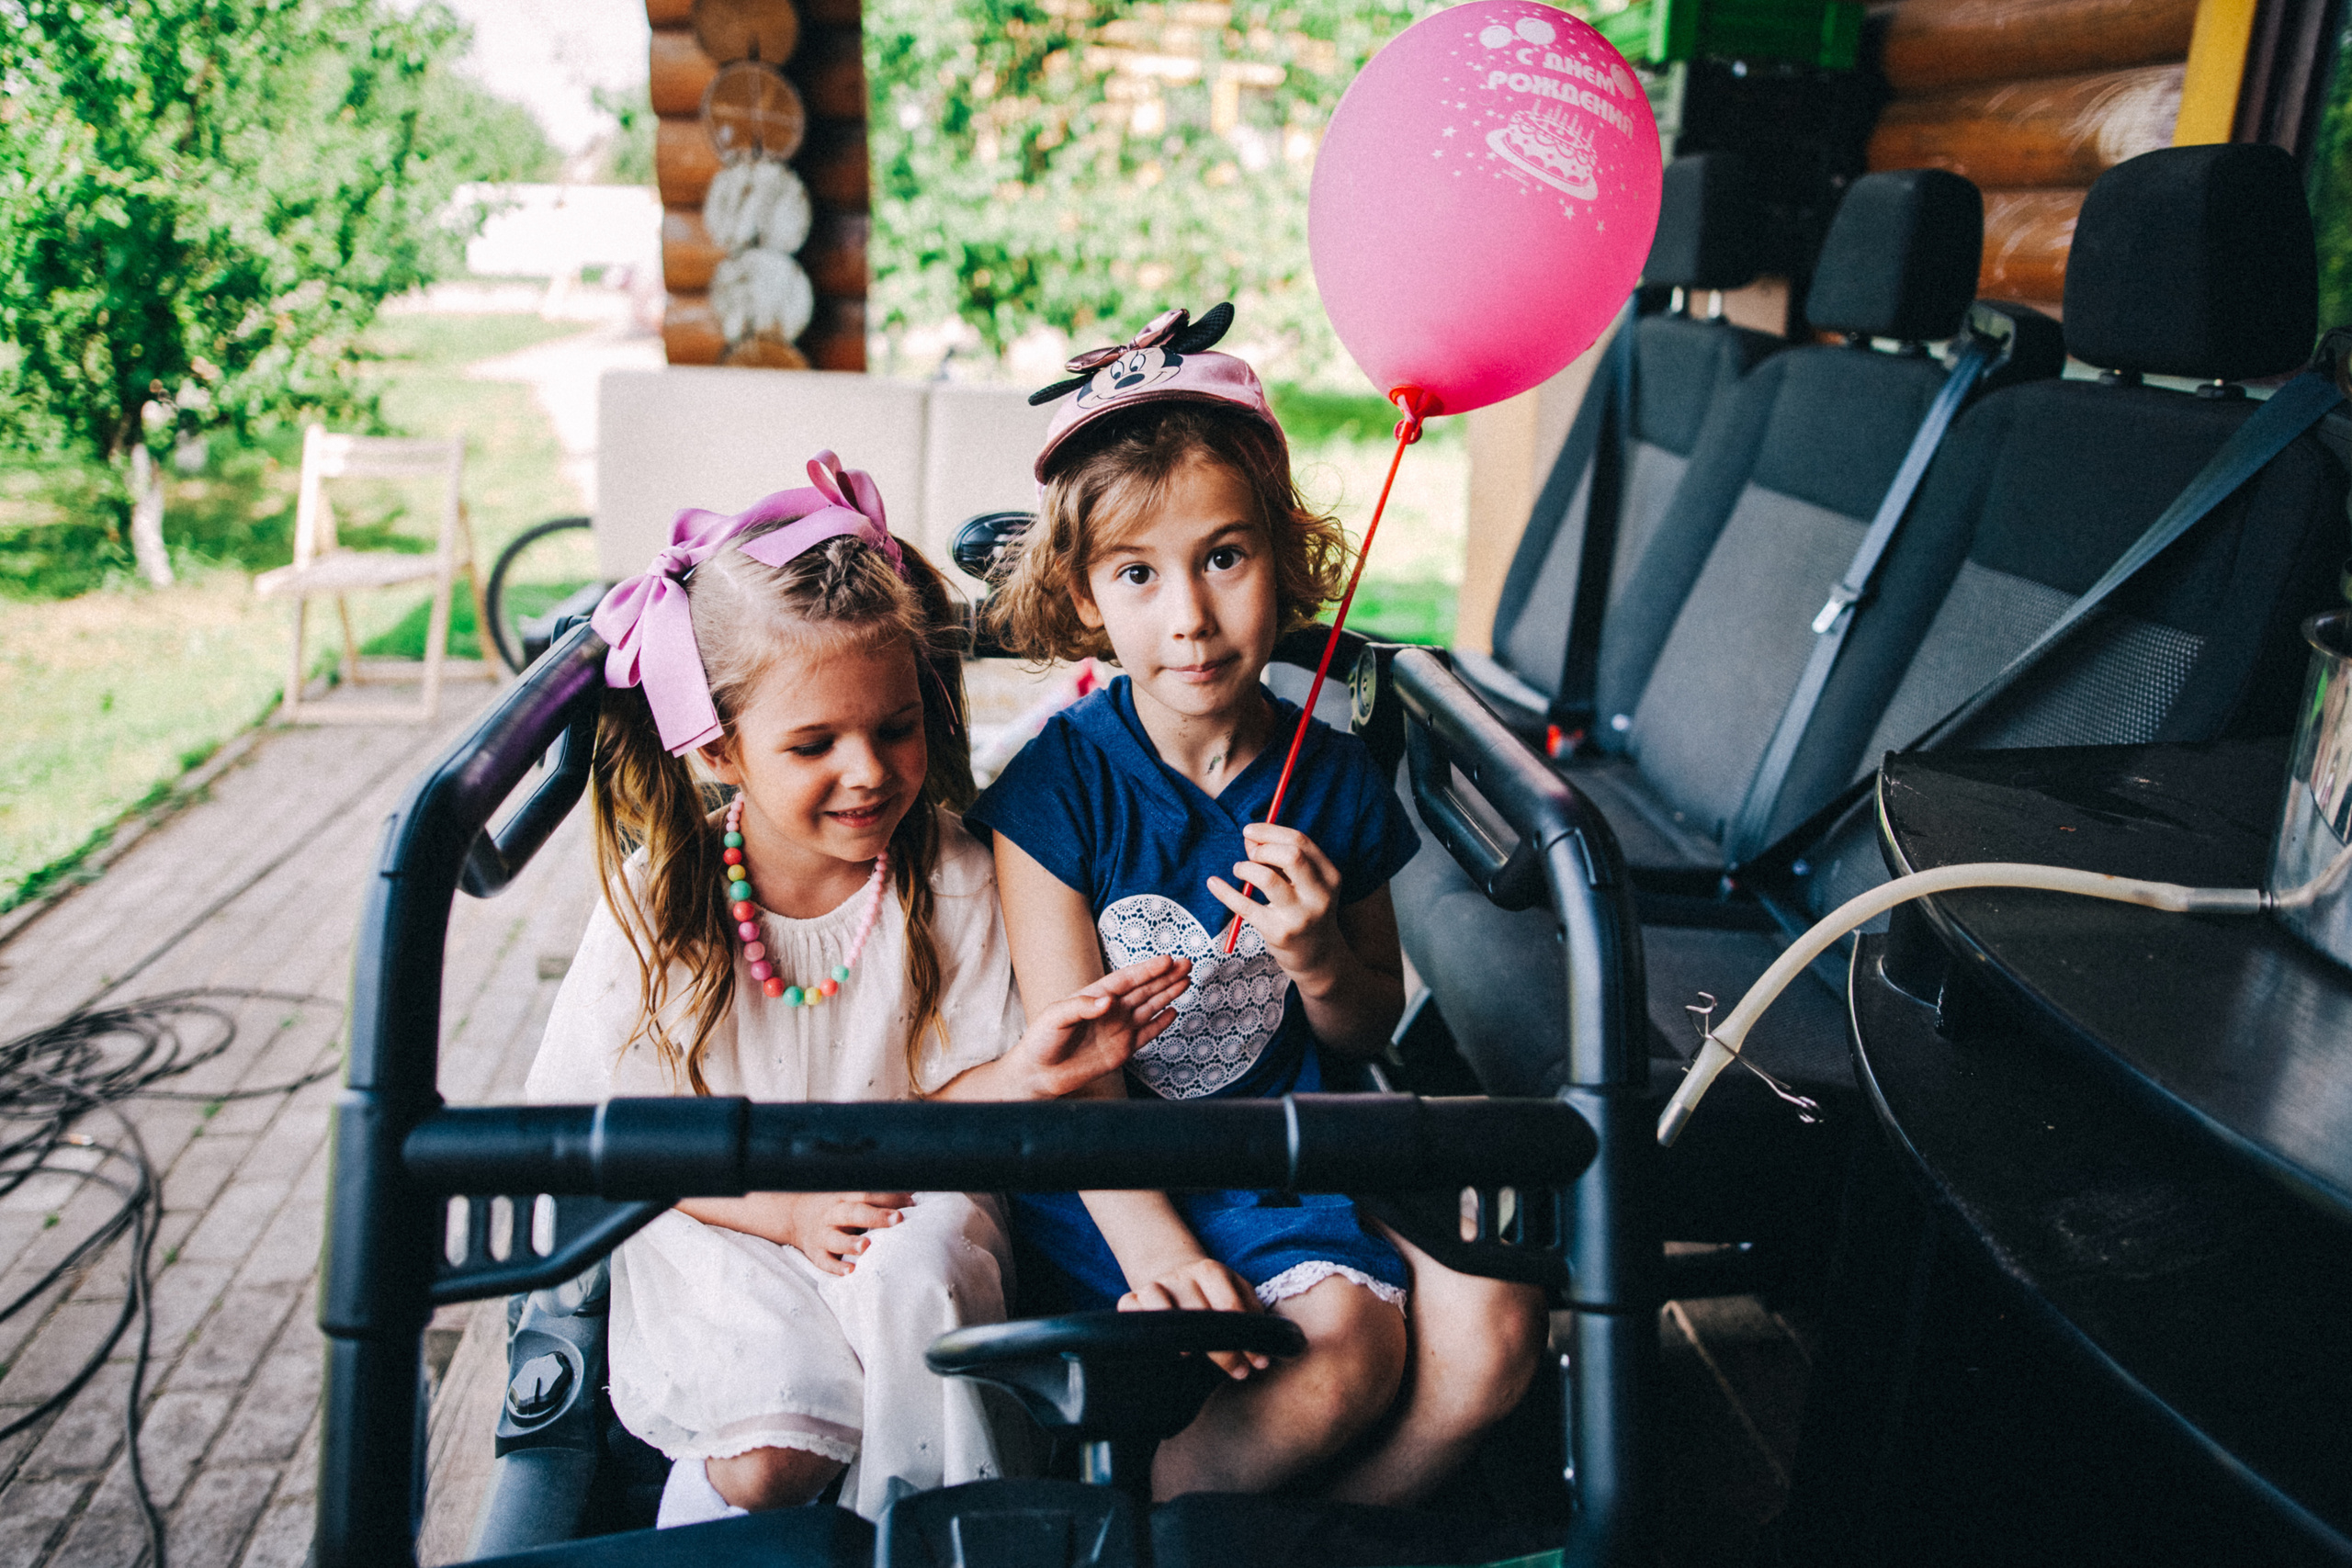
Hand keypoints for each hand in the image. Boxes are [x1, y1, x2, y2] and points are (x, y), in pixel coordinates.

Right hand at [766, 1191, 913, 1274]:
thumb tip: (912, 1194)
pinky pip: (824, 1261)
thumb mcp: (850, 1194)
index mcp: (846, 1196)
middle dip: (876, 1216)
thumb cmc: (837, 1206)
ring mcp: (823, 1233)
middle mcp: (834, 1213)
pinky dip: (836, 1267)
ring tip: (866, 1246)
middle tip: (897, 1220)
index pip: (868, 1193)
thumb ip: (876, 1196)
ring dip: (851, 1243)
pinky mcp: (816, 1252)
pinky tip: (850, 1271)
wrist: (794, 1215)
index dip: (889, 1198)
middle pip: (854, 1212)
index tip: (911, 1203)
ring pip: (836, 1238)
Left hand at [1012, 955, 1192, 1098]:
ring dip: (1168, 994)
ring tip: (1186, 981)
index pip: (1127, 979)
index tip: (1167, 960)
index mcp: (1095, 996)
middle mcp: (1111, 1010)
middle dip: (1166, 976)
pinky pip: (1146, 1034)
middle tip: (1186, 963)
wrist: (1039, 1073)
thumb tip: (1108, 1001)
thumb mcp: (1055, 1017)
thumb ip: (1081, 1006)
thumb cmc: (1042, 1040)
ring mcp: (1118, 1029)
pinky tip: (1173, 1012)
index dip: (1148, 969)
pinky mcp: (1122, 1050)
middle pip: (1144, 989)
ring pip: (1150, 1007)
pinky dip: (1160, 1023)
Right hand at [1118, 1256, 1270, 1378]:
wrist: (1180, 1274)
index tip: (1257, 1364)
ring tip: (1187, 1355)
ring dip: (1172, 1330)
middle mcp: (1181, 1275)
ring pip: (1156, 1300)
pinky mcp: (1134, 1297)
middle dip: (1220, 1348)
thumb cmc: (1217, 1294)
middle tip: (1238, 1372)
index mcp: (1210, 1270)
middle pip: (1197, 1311)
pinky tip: (1153, 1344)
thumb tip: (1265, 1355)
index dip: (1246, 1339)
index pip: (1229, 1306)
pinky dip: (1134, 1320)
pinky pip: (1127, 1305)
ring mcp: (1155, 1285)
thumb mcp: (1240, 1294)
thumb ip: (1255, 1317)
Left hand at [1206, 824, 1343, 979]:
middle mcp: (1319, 895)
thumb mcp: (1304, 883)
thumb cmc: (1305, 909)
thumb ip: (1279, 858)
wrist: (1317, 956)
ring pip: (1267, 878)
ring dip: (1246, 868)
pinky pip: (1245, 906)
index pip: (1300, 842)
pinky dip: (1225, 892)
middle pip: (1291, 855)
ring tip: (1239, 870)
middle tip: (1249, 853)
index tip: (1250, 831)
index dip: (1270, 831)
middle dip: (1263, 848)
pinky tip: (1213, 883)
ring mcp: (1299, 916)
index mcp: (1330, 876)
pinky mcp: (1278, 933)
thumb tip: (1250, 837)